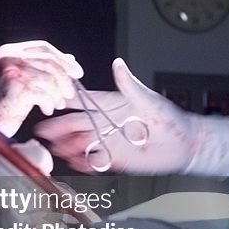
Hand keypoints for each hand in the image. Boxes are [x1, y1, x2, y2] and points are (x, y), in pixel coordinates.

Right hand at [0, 40, 82, 137]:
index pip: (44, 47)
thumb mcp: (22, 78)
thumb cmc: (5, 102)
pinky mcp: (16, 88)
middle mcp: (8, 56)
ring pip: (49, 78)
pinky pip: (45, 93)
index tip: (77, 71)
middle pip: (49, 61)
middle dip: (65, 78)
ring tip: (57, 104)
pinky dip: (49, 103)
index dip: (63, 59)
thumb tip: (69, 59)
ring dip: (58, 94)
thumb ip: (41, 66)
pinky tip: (46, 109)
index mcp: (8, 50)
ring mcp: (11, 71)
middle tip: (70, 92)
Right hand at [35, 57, 203, 173]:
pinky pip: (95, 162)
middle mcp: (107, 123)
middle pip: (77, 125)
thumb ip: (130, 85)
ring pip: (82, 144)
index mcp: (111, 105)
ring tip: (54, 150)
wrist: (185, 145)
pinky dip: (84, 163)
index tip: (51, 98)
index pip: (83, 101)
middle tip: (43, 131)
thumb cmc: (170, 119)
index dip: (66, 100)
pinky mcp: (116, 160)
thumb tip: (118, 64)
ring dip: (68, 146)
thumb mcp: (149, 100)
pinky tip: (74, 164)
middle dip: (59, 128)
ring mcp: (110, 142)